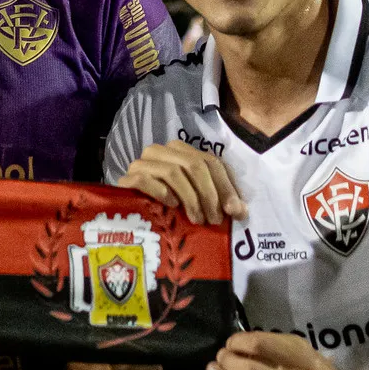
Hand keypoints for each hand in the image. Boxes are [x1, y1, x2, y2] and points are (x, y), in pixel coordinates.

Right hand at [113, 140, 245, 224]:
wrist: (128, 211)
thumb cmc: (167, 206)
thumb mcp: (196, 199)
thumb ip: (218, 200)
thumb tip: (240, 211)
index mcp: (181, 150)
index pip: (210, 162)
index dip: (225, 186)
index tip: (234, 211)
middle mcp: (161, 151)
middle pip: (194, 165)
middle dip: (209, 194)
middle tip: (214, 219)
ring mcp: (142, 162)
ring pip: (174, 172)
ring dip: (191, 197)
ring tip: (197, 219)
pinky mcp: (128, 177)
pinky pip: (147, 179)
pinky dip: (163, 192)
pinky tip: (171, 205)